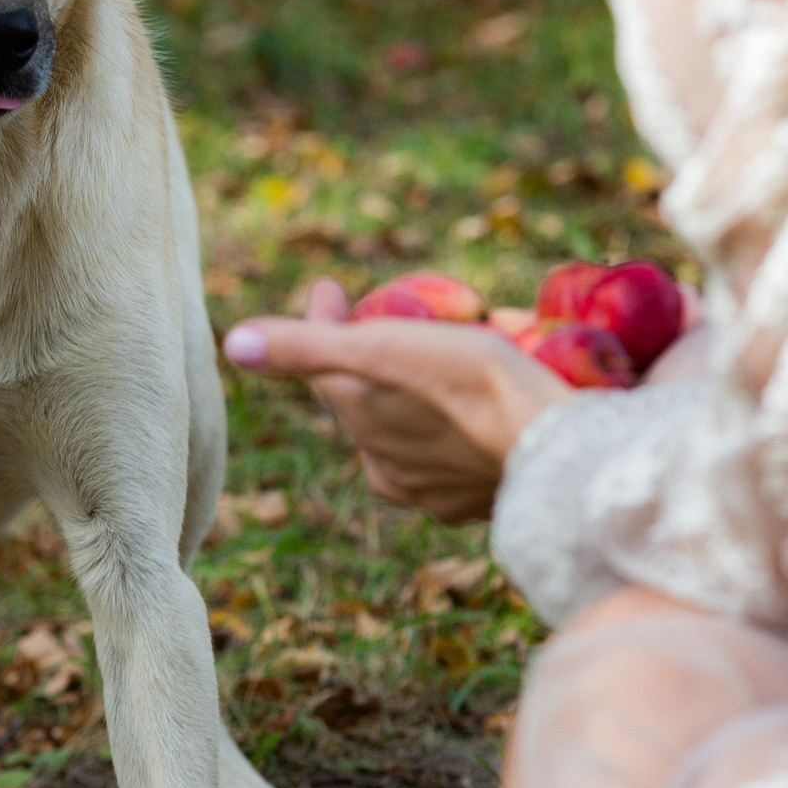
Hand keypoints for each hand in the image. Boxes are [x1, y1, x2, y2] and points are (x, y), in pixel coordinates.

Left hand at [224, 279, 570, 523]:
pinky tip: (469, 413)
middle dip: (369, 358)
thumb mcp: (385, 350)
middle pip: (365, 398)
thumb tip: (231, 343)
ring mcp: (429, 490)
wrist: (556, 452)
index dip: (323, 317)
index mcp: (358, 422)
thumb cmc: (471, 387)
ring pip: (406, 429)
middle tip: (390, 320)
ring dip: (412, 394)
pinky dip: (450, 428)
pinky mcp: (473, 501)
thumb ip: (307, 347)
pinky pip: (449, 456)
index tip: (327, 285)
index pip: (324, 362)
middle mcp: (383, 464)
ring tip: (438, 361)